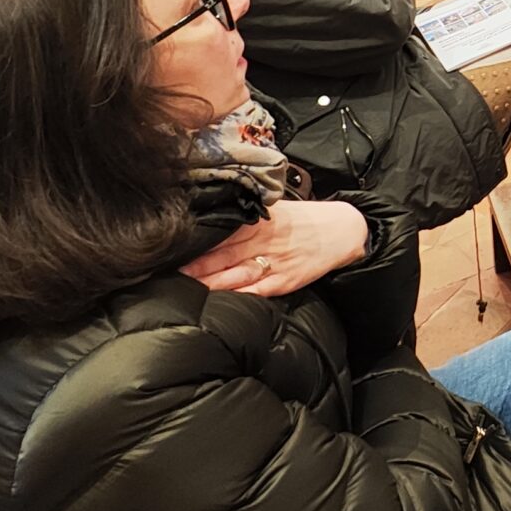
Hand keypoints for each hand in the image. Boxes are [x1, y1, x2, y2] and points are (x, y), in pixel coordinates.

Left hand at [180, 200, 370, 294]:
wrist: (341, 231)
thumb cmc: (303, 219)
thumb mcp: (275, 209)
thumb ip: (245, 216)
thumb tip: (212, 216)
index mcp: (259, 221)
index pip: (220, 232)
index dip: (196, 242)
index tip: (173, 248)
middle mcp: (264, 242)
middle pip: (222, 255)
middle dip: (194, 266)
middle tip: (168, 272)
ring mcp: (275, 263)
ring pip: (236, 275)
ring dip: (210, 283)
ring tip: (186, 289)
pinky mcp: (285, 281)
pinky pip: (258, 290)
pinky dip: (239, 296)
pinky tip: (221, 301)